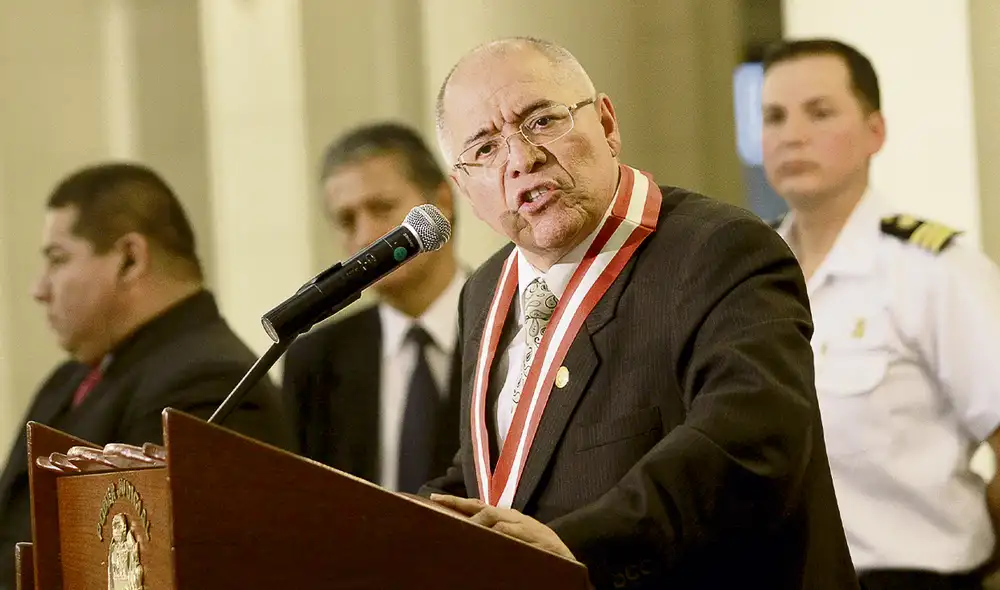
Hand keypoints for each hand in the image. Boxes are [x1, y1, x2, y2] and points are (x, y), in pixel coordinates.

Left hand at [430, 494, 575, 560]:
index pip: (478, 506)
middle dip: (459, 504)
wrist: (568, 559)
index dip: (456, 502)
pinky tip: (489, 536)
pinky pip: (511, 533)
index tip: (434, 499)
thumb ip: (495, 534)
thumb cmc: (538, 550)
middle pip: (482, 506)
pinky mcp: (533, 538)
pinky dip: (499, 533)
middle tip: (438, 502)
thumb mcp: (514, 539)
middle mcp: (512, 517)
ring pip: (495, 518)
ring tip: (461, 525)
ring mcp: (523, 526)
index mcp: (506, 518)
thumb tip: (470, 533)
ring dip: (478, 521)